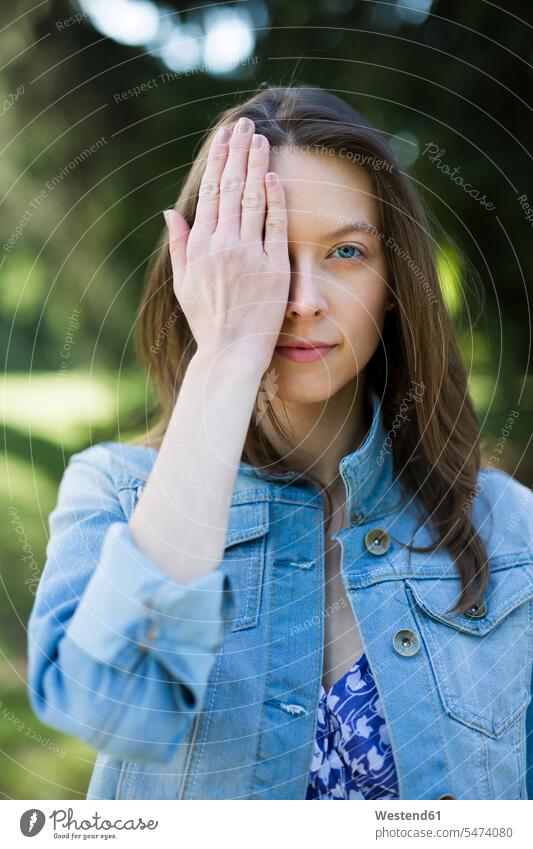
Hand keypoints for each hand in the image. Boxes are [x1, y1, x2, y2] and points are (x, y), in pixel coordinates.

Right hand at [164, 117, 290, 374]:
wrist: (230, 351)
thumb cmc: (208, 320)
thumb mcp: (184, 283)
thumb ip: (179, 244)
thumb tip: (170, 211)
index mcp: (200, 245)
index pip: (210, 191)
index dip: (218, 160)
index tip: (224, 138)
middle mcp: (222, 245)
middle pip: (231, 187)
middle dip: (238, 151)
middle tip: (245, 123)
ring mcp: (249, 254)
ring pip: (253, 198)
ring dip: (256, 164)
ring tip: (261, 138)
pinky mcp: (273, 267)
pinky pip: (275, 225)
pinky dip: (275, 198)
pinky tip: (274, 175)